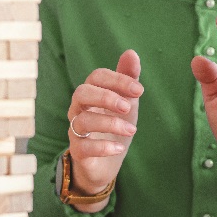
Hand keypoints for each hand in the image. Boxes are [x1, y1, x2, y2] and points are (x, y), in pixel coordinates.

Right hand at [65, 49, 142, 209]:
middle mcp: (78, 109)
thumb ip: (127, 79)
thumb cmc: (114, 126)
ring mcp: (75, 130)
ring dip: (109, 123)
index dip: (117, 80)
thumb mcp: (125, 102)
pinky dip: (102, 146)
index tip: (140, 91)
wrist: (105, 163)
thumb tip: (131, 52)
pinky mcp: (78, 152)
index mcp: (91, 93)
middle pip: (81, 93)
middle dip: (106, 97)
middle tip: (128, 106)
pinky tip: (119, 147)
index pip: (97, 77)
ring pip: (82, 121)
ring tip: (132, 130)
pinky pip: (83, 147)